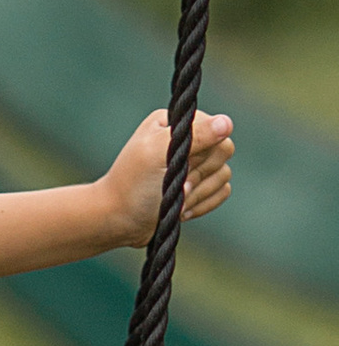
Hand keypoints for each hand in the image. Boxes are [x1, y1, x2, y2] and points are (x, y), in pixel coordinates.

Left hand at [100, 107, 232, 247]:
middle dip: (200, 176)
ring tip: (175, 203)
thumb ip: (194, 135)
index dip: (202, 154)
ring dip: (199, 194)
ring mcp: (193, 164)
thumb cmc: (133, 186)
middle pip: (224, 152)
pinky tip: (182, 211)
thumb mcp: (159, 153)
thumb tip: (227, 123)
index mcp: (174, 123)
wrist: (117, 222)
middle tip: (178, 188)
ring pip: (224, 174)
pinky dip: (204, 204)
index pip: (216, 129)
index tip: (179, 168)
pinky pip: (222, 191)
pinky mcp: (198, 186)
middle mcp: (186, 140)